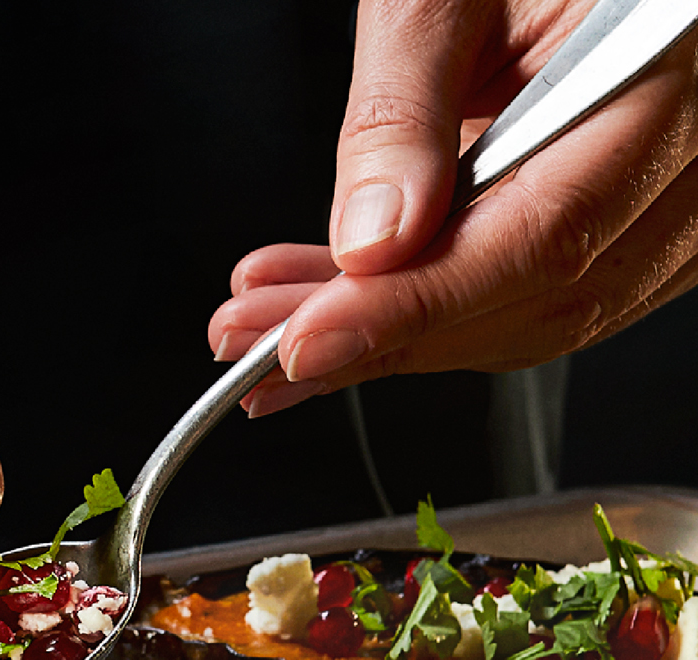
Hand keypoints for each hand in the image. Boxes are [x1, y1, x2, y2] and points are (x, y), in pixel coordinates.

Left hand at [206, 0, 697, 417]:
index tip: (303, 344)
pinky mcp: (641, 226)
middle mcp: (692, 156)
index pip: (542, 236)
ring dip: (393, 338)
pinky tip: (344, 307)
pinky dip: (434, 314)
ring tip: (276, 324)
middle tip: (249, 344)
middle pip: (535, 300)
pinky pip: (541, 299)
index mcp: (664, 71)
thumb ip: (407, 107)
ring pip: (536, 317)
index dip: (414, 309)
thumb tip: (372, 242)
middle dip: (378, 337)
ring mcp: (680, 202)